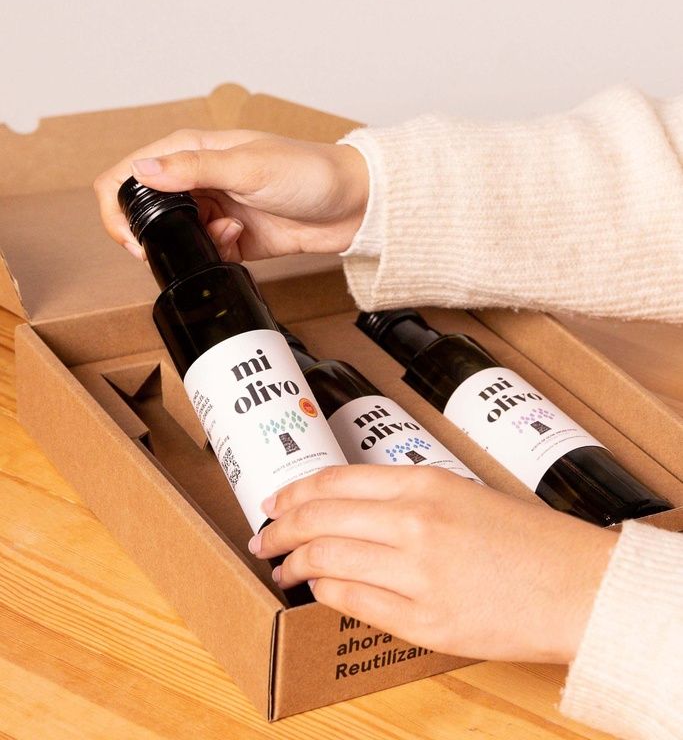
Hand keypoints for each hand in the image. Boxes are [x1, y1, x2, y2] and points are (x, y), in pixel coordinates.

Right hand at [93, 128, 368, 260]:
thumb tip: (142, 169)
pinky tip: (239, 240)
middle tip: (177, 243)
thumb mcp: (248, 167)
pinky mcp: (231, 237)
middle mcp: (197, 178)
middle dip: (154, 234)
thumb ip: (193, 170)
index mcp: (191, 150)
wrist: (354, 205)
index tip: (133, 234)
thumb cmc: (310, 171)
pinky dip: (215, 253)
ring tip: (226, 232)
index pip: (129, 172)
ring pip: (175, 237)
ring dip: (193, 243)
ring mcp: (214, 208)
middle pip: (145, 211)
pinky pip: (203, 254)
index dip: (118, 205)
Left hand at [250, 465, 616, 662]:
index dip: (293, 493)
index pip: (334, 482)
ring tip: (284, 569)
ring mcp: (416, 575)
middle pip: (319, 520)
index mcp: (425, 484)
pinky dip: (327, 594)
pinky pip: (353, 603)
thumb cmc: (524, 539)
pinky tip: (321, 591)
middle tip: (264, 538)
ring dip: (295, 565)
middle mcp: (414, 524)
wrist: (575, 586)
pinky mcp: (423, 623)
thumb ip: (405, 499)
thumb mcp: (461, 494)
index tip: (274, 502)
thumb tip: (347, 511)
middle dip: (280, 529)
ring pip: (327, 562)